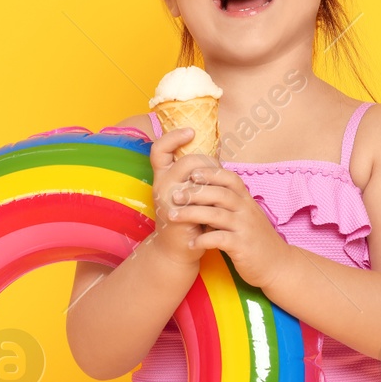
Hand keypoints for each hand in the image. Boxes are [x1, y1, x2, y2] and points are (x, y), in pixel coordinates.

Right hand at [144, 126, 218, 269]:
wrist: (180, 250)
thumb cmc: (190, 219)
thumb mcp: (191, 192)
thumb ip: (198, 174)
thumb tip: (216, 151)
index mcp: (162, 177)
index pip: (159, 149)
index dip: (173, 136)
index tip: (192, 131)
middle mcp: (162, 185)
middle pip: (187, 160)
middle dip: (209, 164)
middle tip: (219, 174)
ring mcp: (168, 199)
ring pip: (195, 176)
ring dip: (214, 179)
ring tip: (220, 189)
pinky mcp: (178, 213)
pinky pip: (201, 195)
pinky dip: (214, 195)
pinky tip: (221, 200)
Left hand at [164, 162, 292, 289]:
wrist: (278, 265)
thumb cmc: (255, 239)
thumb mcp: (246, 216)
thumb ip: (229, 204)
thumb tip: (204, 191)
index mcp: (247, 201)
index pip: (230, 178)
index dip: (211, 173)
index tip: (191, 173)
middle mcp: (247, 211)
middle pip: (219, 194)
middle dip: (194, 193)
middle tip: (174, 195)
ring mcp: (245, 228)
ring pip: (216, 215)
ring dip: (191, 214)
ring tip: (172, 216)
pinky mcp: (243, 246)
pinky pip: (219, 239)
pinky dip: (203, 240)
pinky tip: (190, 243)